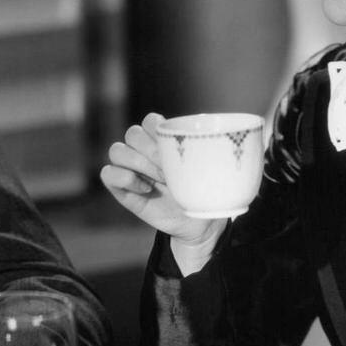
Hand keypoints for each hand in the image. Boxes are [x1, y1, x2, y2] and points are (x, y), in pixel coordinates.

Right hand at [100, 112, 224, 242]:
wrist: (198, 224)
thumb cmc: (205, 193)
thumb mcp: (213, 170)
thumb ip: (212, 152)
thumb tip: (238, 140)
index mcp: (162, 142)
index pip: (150, 121)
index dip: (158, 130)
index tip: (176, 147)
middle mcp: (143, 153)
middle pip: (132, 134)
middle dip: (151, 150)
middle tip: (169, 169)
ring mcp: (131, 170)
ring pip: (117, 150)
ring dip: (138, 163)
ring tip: (158, 180)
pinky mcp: (121, 190)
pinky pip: (107, 174)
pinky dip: (123, 178)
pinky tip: (144, 189)